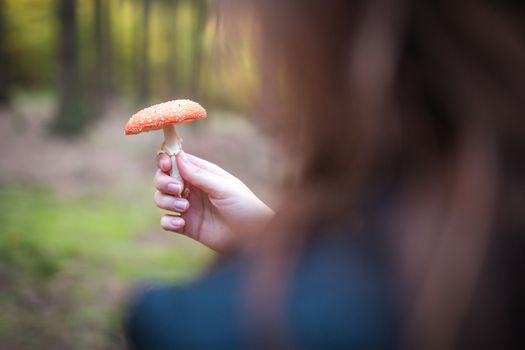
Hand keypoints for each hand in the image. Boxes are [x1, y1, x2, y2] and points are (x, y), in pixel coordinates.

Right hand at [154, 152, 273, 251]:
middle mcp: (193, 189)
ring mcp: (188, 207)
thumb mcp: (224, 188)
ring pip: (161, 199)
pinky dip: (168, 221)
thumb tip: (177, 157)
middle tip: (177, 188)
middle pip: (163, 179)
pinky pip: (166, 221)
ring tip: (185, 206)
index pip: (177, 161)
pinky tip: (181, 223)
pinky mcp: (187, 226)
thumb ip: (200, 175)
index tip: (165, 165)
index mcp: (203, 174)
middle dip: (163, 182)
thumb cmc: (245, 207)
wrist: (254, 237)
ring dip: (167, 201)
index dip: (165, 160)